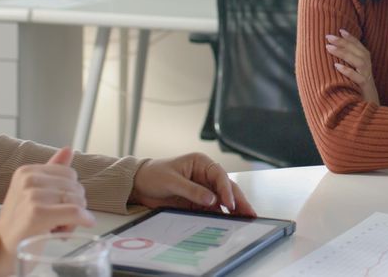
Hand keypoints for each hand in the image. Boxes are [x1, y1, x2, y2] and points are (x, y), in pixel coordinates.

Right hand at [0, 147, 94, 276]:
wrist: (0, 250)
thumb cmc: (21, 223)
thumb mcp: (35, 193)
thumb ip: (52, 170)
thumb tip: (69, 149)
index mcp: (27, 171)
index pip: (70, 174)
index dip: (70, 193)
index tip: (56, 207)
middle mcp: (28, 179)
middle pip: (76, 187)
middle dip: (73, 206)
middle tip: (56, 221)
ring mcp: (32, 195)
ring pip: (78, 200)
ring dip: (74, 218)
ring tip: (56, 227)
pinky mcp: (37, 213)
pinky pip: (75, 211)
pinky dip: (83, 219)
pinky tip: (82, 226)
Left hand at [129, 153, 256, 216]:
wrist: (138, 185)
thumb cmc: (154, 175)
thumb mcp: (172, 181)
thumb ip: (192, 190)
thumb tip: (212, 199)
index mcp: (201, 163)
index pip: (219, 175)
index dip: (226, 189)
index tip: (229, 203)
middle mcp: (205, 175)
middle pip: (226, 187)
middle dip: (238, 200)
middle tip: (249, 213)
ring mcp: (203, 189)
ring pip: (222, 199)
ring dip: (233, 209)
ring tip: (244, 220)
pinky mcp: (198, 202)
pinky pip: (212, 209)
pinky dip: (220, 215)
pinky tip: (228, 222)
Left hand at [326, 29, 379, 103]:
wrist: (370, 110)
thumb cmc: (359, 92)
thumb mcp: (355, 76)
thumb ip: (348, 66)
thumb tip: (332, 55)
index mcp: (366, 64)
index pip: (359, 47)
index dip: (351, 38)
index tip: (340, 30)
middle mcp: (368, 69)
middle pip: (358, 51)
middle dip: (344, 42)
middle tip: (329, 37)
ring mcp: (367, 78)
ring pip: (359, 62)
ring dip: (344, 53)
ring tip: (329, 48)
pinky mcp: (365, 88)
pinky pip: (358, 78)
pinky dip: (348, 71)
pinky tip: (336, 66)